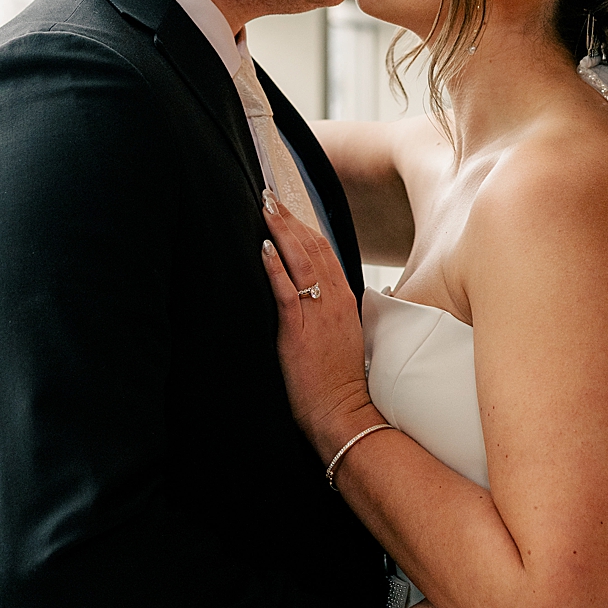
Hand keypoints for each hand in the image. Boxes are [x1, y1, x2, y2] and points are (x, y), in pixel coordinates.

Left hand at [260, 195, 375, 463]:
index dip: (305, 226)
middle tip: (269, 196)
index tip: (289, 208)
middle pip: (313, 247)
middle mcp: (334, 300)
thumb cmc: (337, 379)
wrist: (342, 411)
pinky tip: (264, 249)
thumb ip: (328, 310)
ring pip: (302, 261)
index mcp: (344, 300)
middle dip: (290, 219)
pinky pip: (288, 292)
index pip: (326, 252)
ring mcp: (319, 314)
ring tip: (265, 208)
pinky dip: (276, 268)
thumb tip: (310, 293)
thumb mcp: (341, 335)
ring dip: (282, 231)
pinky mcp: (300, 331)